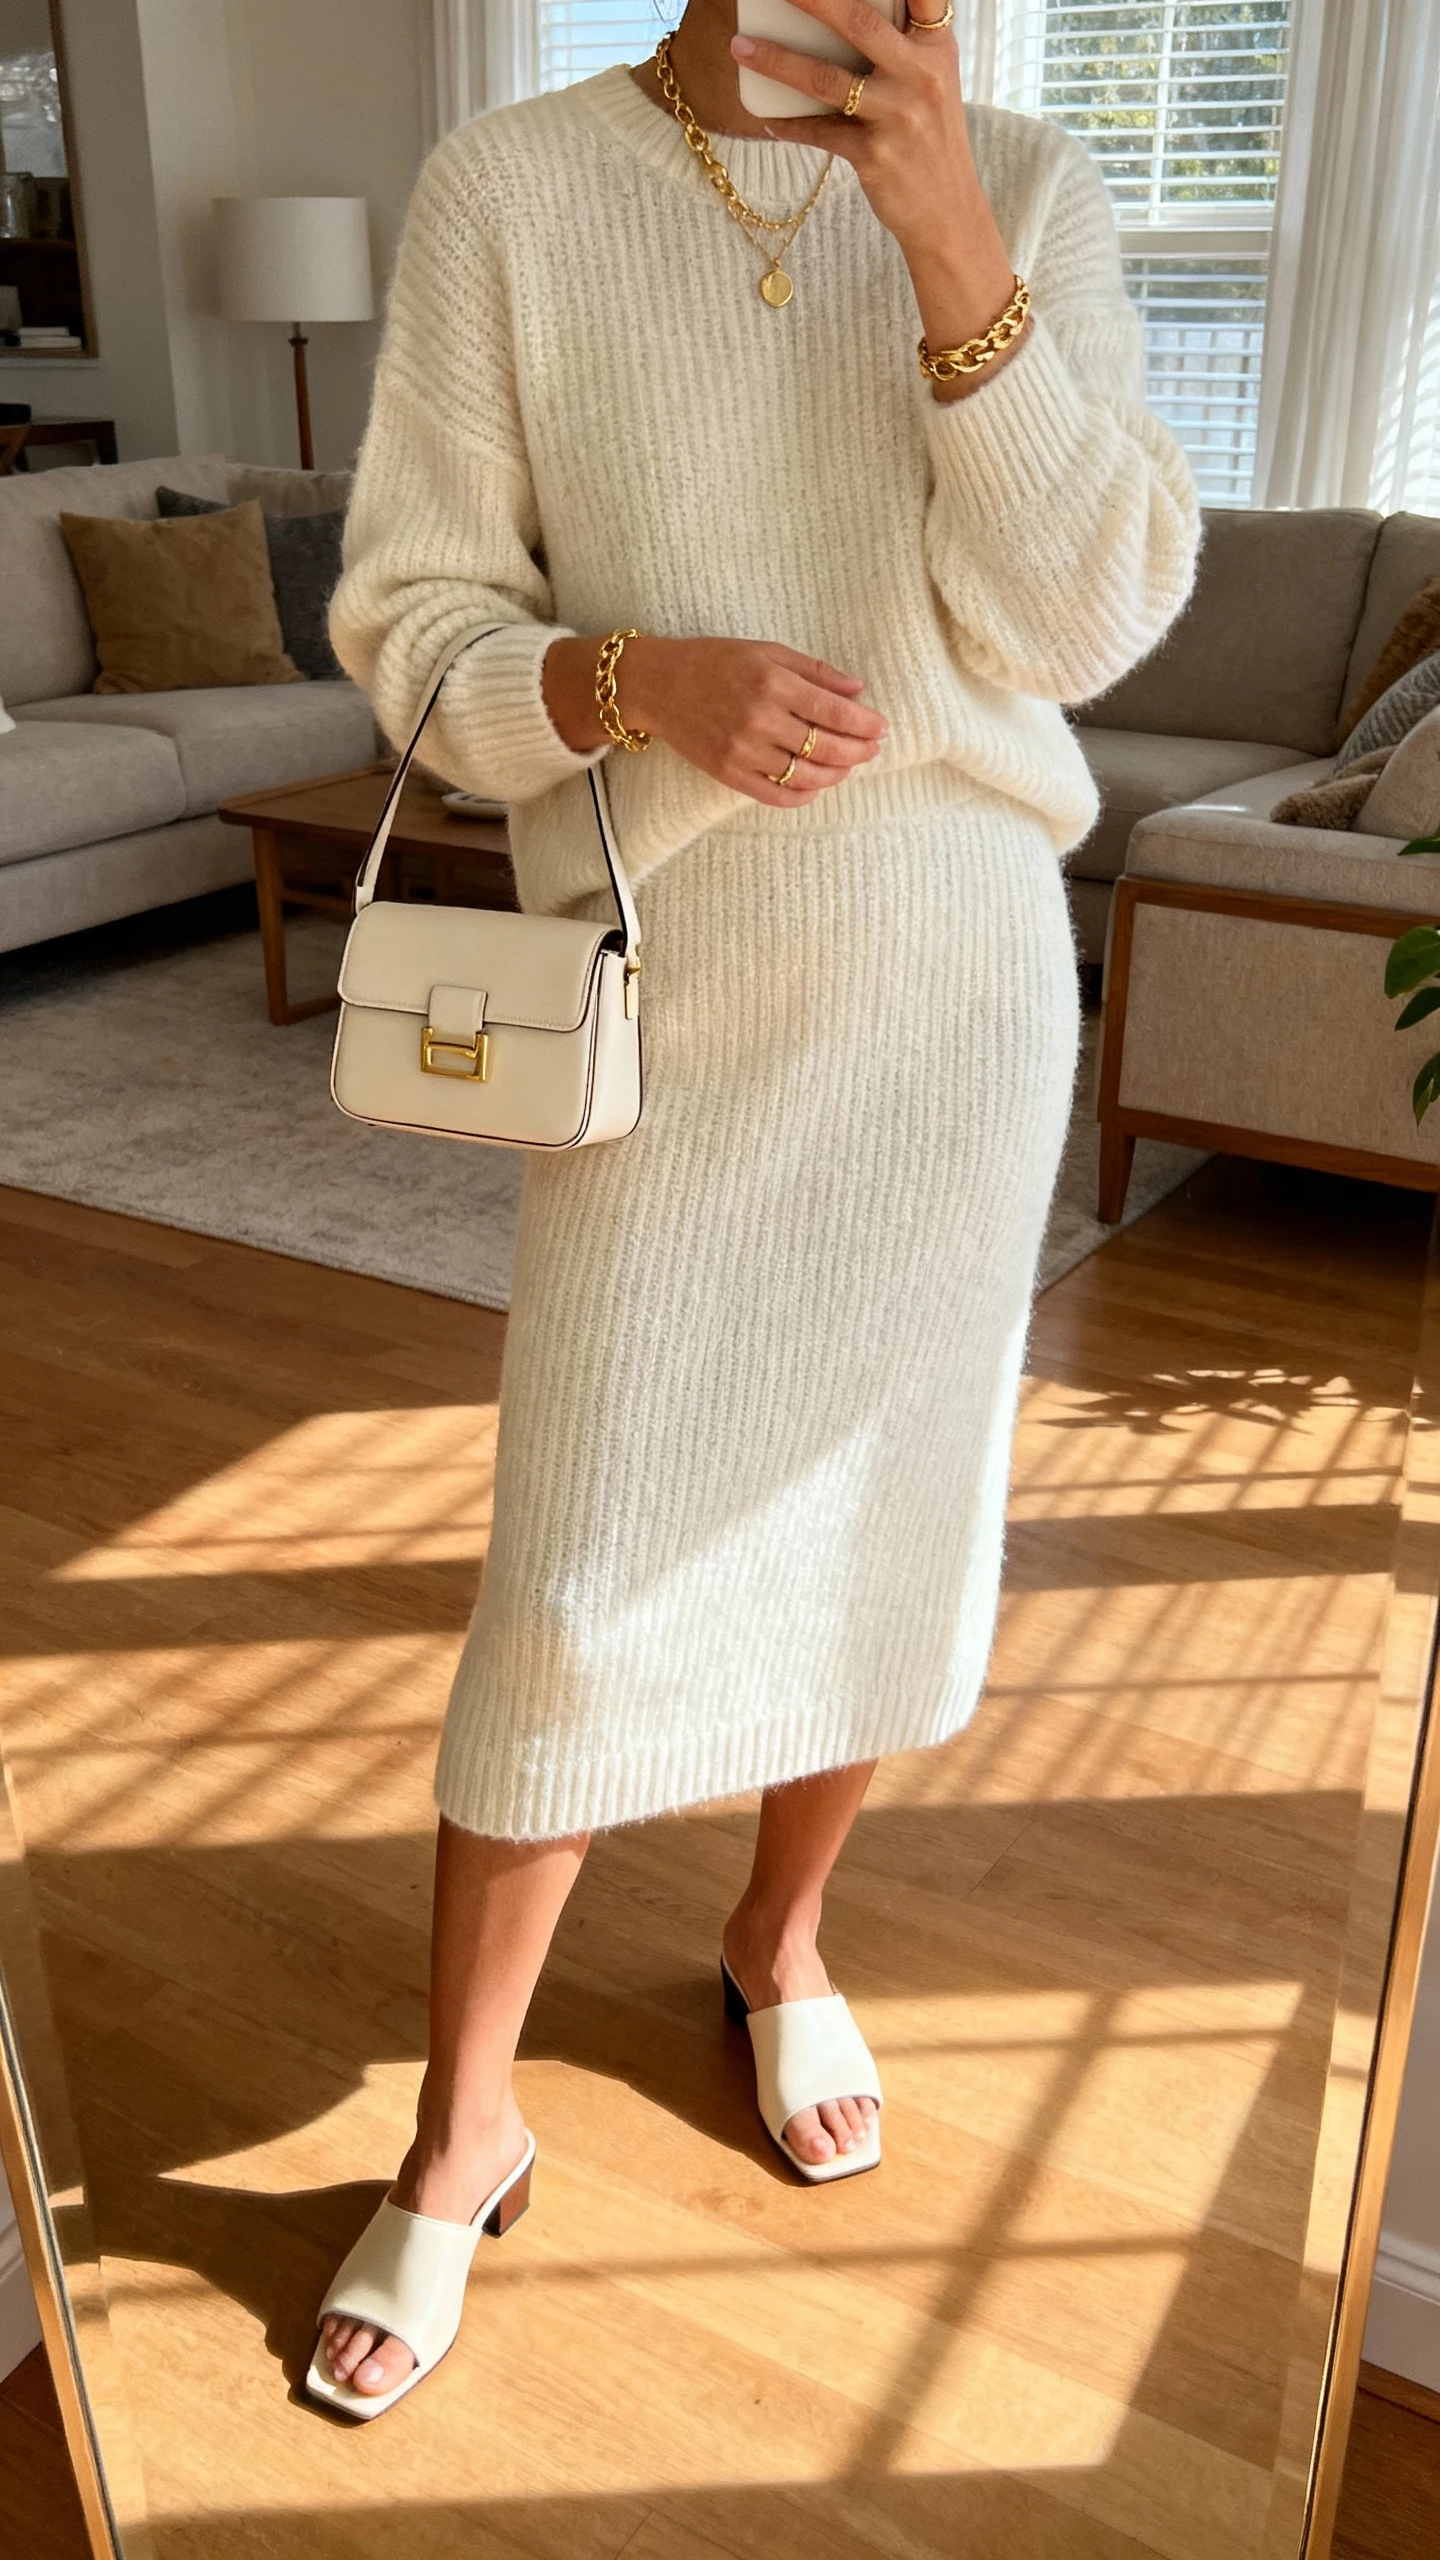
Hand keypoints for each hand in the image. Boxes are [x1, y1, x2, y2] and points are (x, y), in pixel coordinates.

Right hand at [543, 634, 886, 806]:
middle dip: (858, 752)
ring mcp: (744, 751)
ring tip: (846, 767)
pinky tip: (815, 786)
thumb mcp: (766, 651)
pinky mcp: (729, 774)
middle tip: (871, 750)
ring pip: (807, 777)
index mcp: (773, 682)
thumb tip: (858, 690)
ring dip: (835, 775)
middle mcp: (760, 719)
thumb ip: (814, 671)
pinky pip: (778, 796)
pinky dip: (804, 795)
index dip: (866, 724)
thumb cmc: (715, 662)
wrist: (658, 685)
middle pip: (827, 748)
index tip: (880, 727)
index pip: (836, 713)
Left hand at [730, 0, 1028, 393]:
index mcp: (936, 46)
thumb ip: (901, 44)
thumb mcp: (931, 80)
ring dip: (777, 62)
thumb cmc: (930, 137)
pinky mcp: (876, 157)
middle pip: (859, 21)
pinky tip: (768, 121)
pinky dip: (790, 126)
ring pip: (827, 79)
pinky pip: (820, 133)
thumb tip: (833, 15)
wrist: (948, 212)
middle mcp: (921, 75)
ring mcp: (898, 117)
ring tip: (740, 48)